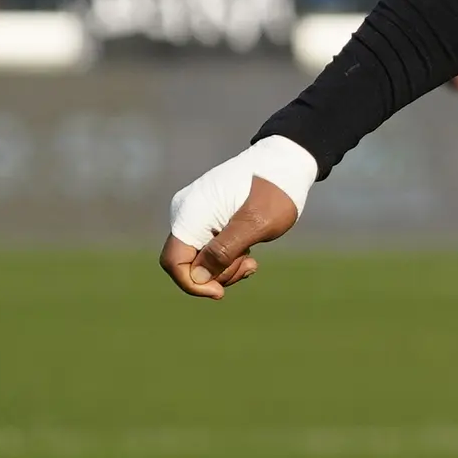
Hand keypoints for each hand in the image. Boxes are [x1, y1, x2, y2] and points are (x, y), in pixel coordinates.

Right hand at [161, 138, 317, 298]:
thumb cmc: (274, 191)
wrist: (284, 165)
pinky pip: (208, 247)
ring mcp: (195, 214)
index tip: (220, 293)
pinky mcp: (207, 216)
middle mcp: (185, 213)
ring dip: (225, 267)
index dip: (193, 284)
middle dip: (216, 274)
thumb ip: (224, 251)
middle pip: (187, 262)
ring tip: (252, 258)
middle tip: (249, 266)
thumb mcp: (254, 225)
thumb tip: (198, 277)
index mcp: (191, 213)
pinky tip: (248, 252)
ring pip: (199, 258)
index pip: (173, 261)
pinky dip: (226, 257)